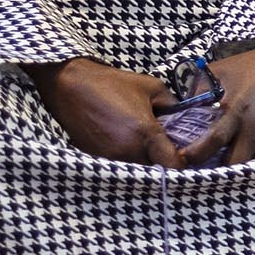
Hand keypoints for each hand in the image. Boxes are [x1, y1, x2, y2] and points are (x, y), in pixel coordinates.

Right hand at [29, 58, 181, 166]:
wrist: (69, 84)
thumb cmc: (112, 83)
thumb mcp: (153, 87)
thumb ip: (174, 106)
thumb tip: (185, 120)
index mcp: (145, 135)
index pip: (173, 166)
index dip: (184, 163)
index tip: (185, 153)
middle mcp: (127, 152)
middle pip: (157, 171)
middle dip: (164, 161)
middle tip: (167, 145)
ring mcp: (110, 159)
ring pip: (139, 170)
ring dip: (145, 161)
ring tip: (144, 141)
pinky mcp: (96, 159)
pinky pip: (120, 165)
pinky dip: (128, 158)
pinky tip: (126, 141)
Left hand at [163, 48, 254, 165]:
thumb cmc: (249, 68)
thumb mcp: (219, 73)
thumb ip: (199, 91)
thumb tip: (177, 109)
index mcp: (236, 110)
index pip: (214, 140)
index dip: (196, 154)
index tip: (182, 158)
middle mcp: (253, 128)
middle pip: (234, 163)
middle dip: (216, 172)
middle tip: (198, 170)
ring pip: (248, 166)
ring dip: (231, 169)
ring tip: (214, 166)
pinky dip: (244, 162)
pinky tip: (232, 157)